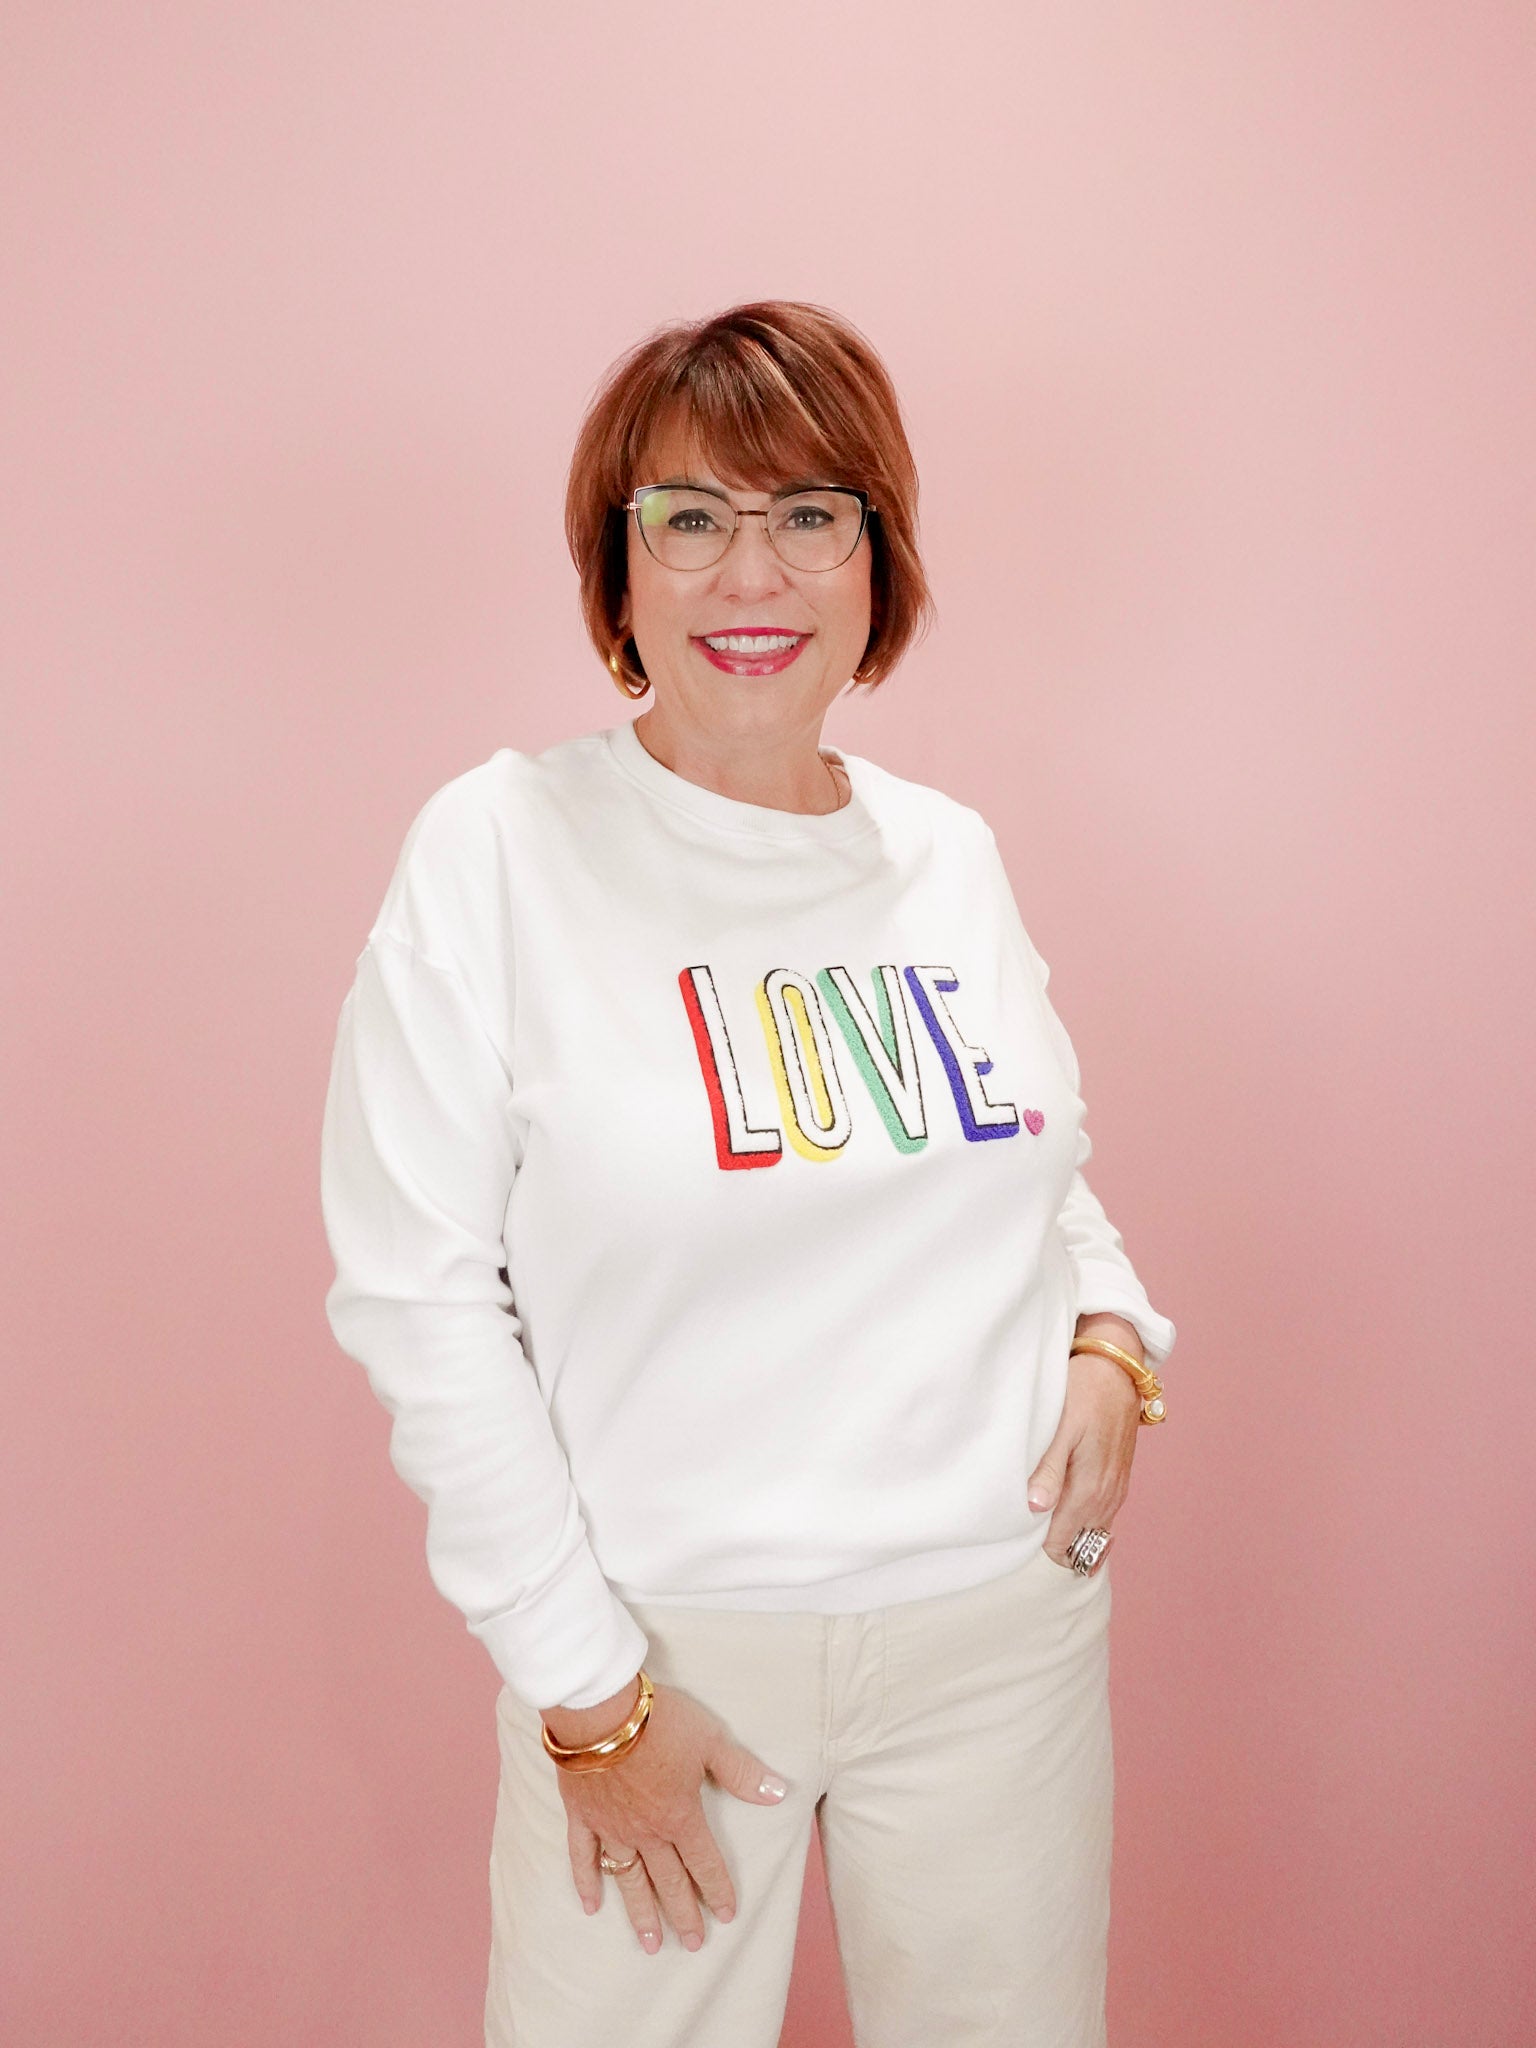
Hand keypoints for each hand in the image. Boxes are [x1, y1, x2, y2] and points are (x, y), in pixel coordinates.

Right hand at [544, 1679, 788, 1953]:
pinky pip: (583, 1856)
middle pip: (668, 1881)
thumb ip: (741, 1772)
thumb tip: (778, 1794)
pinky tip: (592, 1907)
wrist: (602, 1710)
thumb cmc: (660, 1721)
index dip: (717, 1889)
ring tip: (650, 1943)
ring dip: (641, 1912)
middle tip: (692, 1944)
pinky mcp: (582, 1815)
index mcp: (680, 1816)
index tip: (726, 1916)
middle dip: (682, 1914)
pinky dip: (586, 1882)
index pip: (704, 1862)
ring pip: (629, 1879)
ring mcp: (611, 1827)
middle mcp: (647, 1831)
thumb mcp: (710, 1740)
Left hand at [1026, 1317, 1144, 1569]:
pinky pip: (1103, 1515)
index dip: (1037, 1544)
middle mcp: (1107, 1496)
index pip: (1061, 1541)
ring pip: (1093, 1531)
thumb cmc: (1084, 1392)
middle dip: (1054, 1544)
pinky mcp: (1119, 1477)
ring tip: (1040, 1530)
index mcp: (1089, 1489)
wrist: (1117, 1369)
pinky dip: (1085, 1521)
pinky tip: (1067, 1515)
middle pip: (1079, 1542)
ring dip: (1070, 1534)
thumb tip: (1035, 1509)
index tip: (1013, 1536)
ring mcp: (1116, 1489)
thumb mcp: (1060, 1427)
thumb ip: (1049, 1470)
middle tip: (1021, 1535)